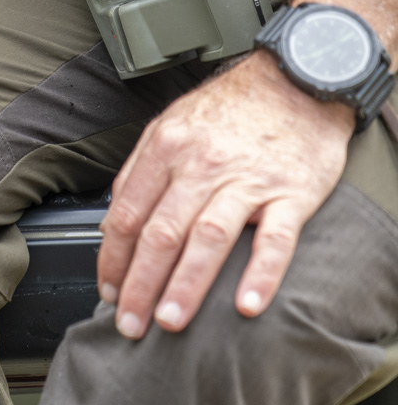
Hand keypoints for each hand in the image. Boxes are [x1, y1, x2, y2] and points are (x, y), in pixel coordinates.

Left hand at [97, 51, 353, 337]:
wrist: (296, 79)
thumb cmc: (232, 107)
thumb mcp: (173, 123)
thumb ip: (142, 169)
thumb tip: (113, 219)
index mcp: (167, 147)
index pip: (127, 212)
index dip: (113, 258)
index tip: (108, 291)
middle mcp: (202, 164)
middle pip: (161, 232)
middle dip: (140, 284)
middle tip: (130, 325)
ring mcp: (248, 180)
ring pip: (208, 238)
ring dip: (186, 285)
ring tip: (170, 322)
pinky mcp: (292, 193)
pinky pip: (275, 239)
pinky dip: (260, 274)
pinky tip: (246, 305)